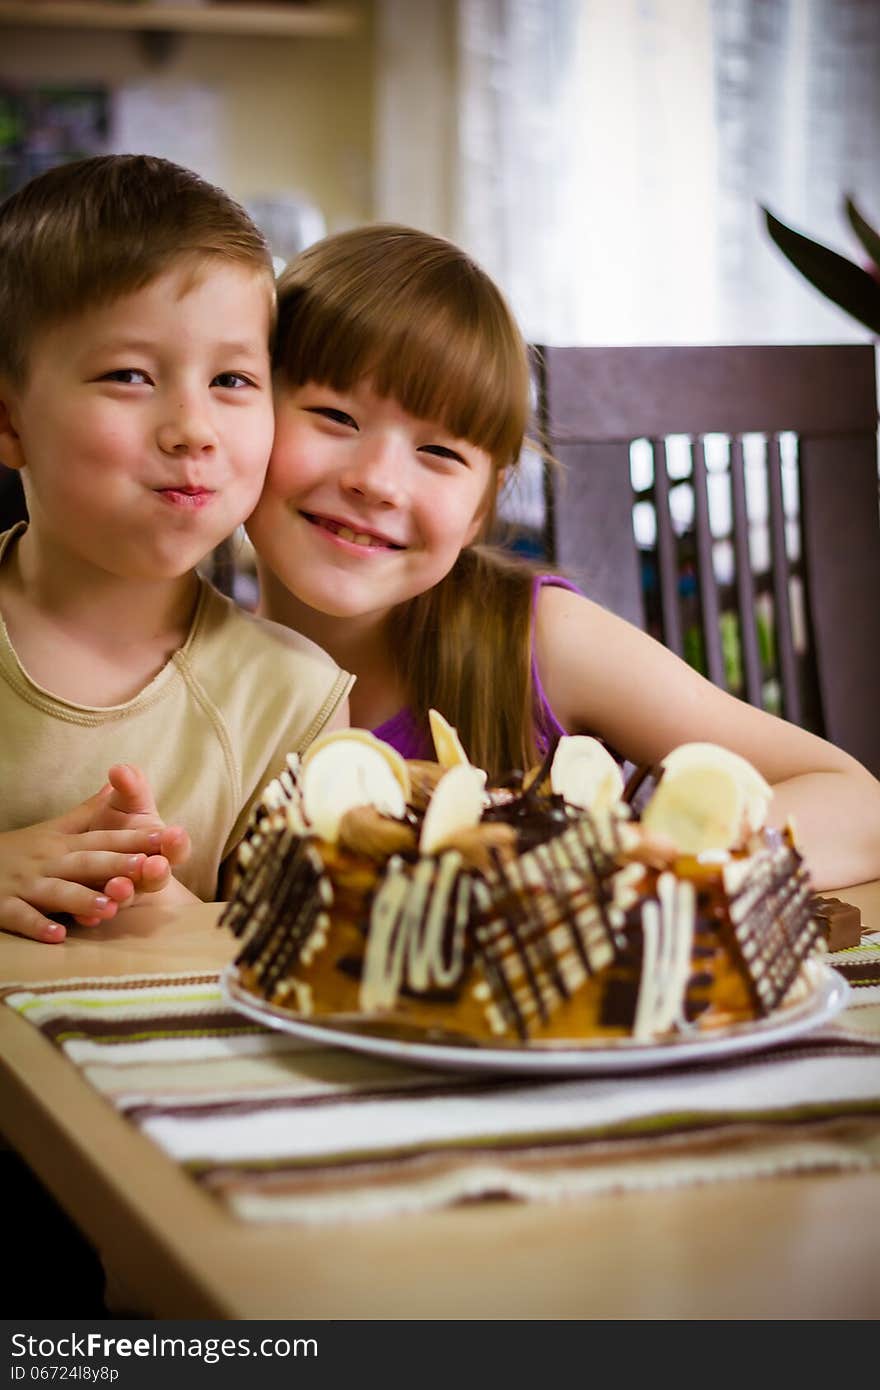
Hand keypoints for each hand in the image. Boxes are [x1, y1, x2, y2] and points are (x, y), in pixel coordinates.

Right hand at [0, 789, 176, 943]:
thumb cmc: (21, 850)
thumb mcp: (54, 828)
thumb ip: (89, 812)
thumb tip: (118, 780)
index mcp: (64, 844)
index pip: (103, 840)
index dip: (133, 839)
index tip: (164, 838)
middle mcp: (48, 862)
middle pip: (85, 862)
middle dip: (115, 864)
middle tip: (146, 867)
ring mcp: (26, 884)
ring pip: (57, 891)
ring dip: (82, 898)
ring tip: (110, 907)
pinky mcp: (3, 906)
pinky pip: (21, 917)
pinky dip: (38, 926)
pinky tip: (59, 935)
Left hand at [80, 764, 191, 920]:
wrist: (91, 853)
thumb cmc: (119, 821)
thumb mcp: (126, 802)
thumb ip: (129, 787)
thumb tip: (122, 769)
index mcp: (159, 846)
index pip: (176, 847)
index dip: (176, 843)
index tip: (176, 834)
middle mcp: (146, 874)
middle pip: (157, 877)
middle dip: (156, 872)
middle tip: (154, 866)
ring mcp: (123, 894)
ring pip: (127, 897)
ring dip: (124, 893)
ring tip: (118, 887)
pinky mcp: (97, 907)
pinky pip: (96, 914)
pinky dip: (91, 914)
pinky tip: (83, 913)